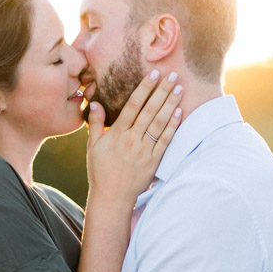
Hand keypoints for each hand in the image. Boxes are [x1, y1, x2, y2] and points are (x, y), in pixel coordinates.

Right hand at [86, 71, 182, 201]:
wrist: (111, 198)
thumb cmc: (100, 171)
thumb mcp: (93, 146)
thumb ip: (96, 123)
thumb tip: (95, 102)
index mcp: (117, 134)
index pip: (133, 105)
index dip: (144, 88)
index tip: (153, 73)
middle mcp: (131, 140)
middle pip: (149, 110)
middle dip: (162, 91)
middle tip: (173, 75)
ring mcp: (143, 151)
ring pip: (159, 123)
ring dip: (170, 104)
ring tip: (179, 89)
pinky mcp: (153, 162)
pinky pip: (164, 141)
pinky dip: (172, 127)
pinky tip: (179, 113)